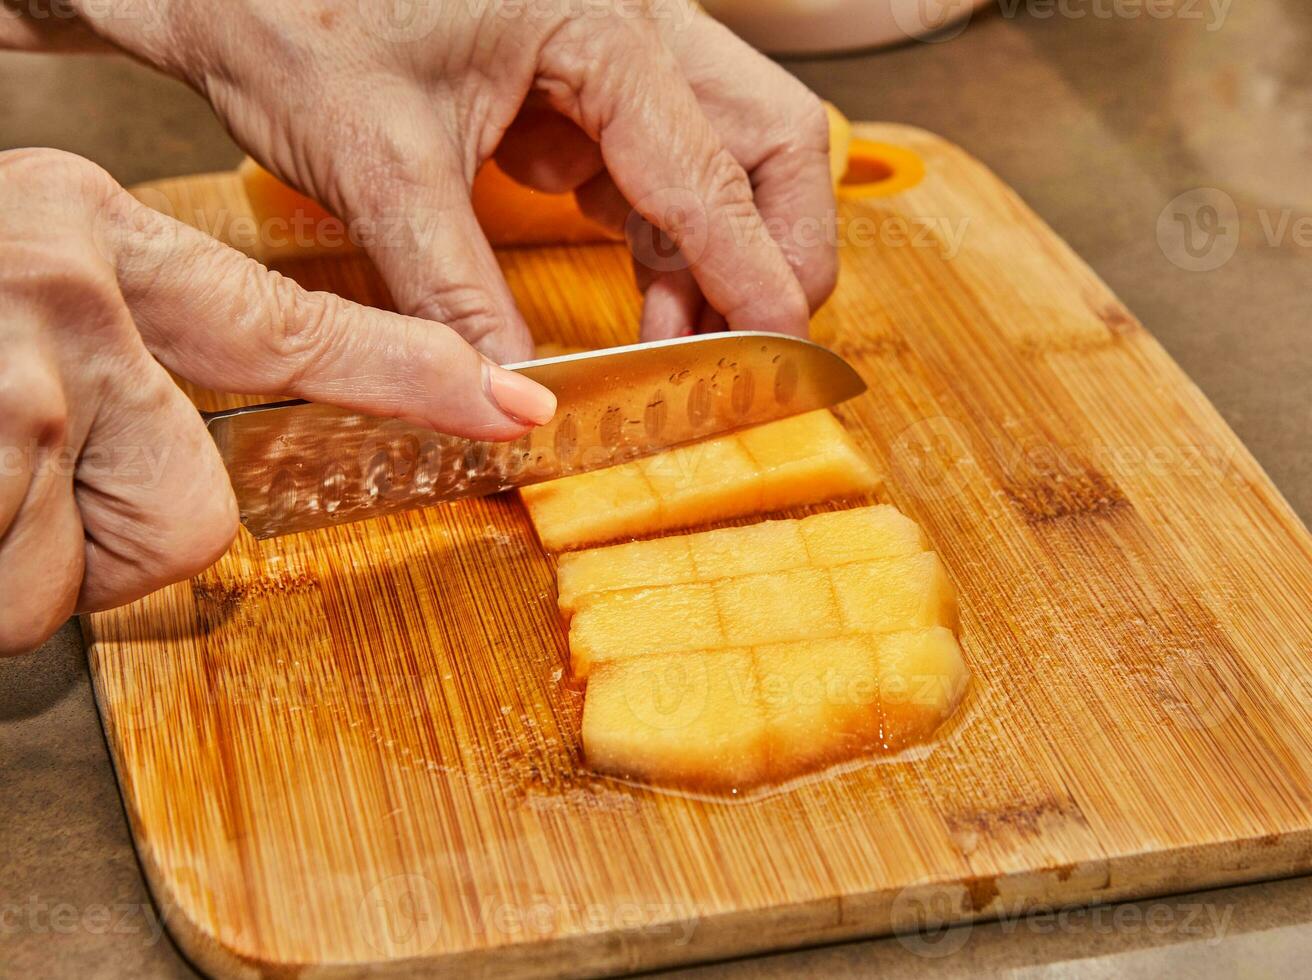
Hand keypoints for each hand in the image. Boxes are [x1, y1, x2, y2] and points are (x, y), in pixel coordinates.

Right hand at [0, 148, 555, 654]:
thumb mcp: (24, 288)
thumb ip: (133, 349)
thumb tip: (204, 465)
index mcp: (101, 234)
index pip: (297, 332)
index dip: (415, 384)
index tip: (520, 407)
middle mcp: (72, 290)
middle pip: (203, 510)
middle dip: (120, 535)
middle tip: (23, 487)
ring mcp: (19, 380)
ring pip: (121, 559)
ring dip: (38, 559)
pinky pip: (28, 601)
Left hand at [63, 0, 835, 358]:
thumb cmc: (289, 14)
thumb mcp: (379, 168)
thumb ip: (458, 293)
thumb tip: (516, 397)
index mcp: (597, 22)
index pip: (711, 169)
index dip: (752, 273)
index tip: (777, 355)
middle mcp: (629, 24)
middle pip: (766, 140)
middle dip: (776, 247)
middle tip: (753, 342)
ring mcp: (610, 53)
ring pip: (722, 157)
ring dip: (716, 256)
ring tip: (680, 343)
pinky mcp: (577, 85)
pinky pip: (655, 169)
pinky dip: (662, 242)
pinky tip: (646, 303)